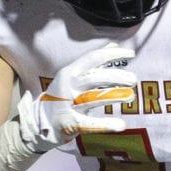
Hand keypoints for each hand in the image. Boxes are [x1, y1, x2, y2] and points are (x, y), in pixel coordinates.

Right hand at [18, 44, 136, 152]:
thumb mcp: (73, 74)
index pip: (93, 58)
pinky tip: (121, 125)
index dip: (113, 54)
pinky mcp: (70, 123)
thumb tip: (114, 45)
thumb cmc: (61, 95)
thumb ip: (94, 62)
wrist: (37, 121)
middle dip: (116, 76)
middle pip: (95, 77)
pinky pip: (90, 123)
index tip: (131, 54)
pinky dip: (105, 125)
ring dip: (114, 96)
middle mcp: (68, 86)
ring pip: (94, 98)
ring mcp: (68, 104)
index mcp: (70, 72)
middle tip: (134, 79)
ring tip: (131, 95)